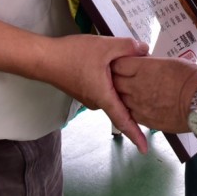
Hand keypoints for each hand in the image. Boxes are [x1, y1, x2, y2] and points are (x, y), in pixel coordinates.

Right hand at [42, 35, 149, 151]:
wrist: (43, 59)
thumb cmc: (71, 56)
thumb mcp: (104, 46)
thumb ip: (127, 47)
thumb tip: (144, 49)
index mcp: (104, 97)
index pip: (123, 121)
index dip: (135, 135)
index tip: (144, 149)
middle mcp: (96, 102)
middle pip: (120, 108)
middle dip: (136, 106)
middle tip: (153, 103)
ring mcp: (89, 97)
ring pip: (111, 97)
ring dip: (123, 91)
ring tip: (139, 82)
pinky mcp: (84, 90)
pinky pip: (103, 91)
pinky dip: (113, 86)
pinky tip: (118, 72)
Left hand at [113, 55, 196, 132]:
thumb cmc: (192, 79)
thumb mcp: (171, 62)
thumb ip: (152, 64)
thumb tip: (146, 64)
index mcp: (143, 69)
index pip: (118, 63)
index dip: (119, 62)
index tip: (122, 62)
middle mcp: (136, 87)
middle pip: (114, 81)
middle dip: (116, 77)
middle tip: (124, 76)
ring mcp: (138, 105)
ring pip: (119, 99)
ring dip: (122, 94)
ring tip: (133, 91)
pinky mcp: (145, 120)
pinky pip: (129, 113)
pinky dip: (130, 108)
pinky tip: (139, 105)